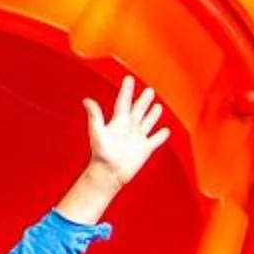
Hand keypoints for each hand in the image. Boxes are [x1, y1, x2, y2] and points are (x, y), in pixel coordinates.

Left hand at [62, 74, 169, 222]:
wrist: (109, 174)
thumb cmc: (101, 154)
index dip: (126, 90)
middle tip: (149, 90)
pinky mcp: (145, 149)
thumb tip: (86, 100)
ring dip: (153, 114)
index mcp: (119, 121)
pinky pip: (156, 140)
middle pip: (139, 110)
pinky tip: (166, 131)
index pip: (124, 101)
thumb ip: (94, 116)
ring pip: (148, 122)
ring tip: (158, 107)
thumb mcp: (97, 132)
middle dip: (144, 100)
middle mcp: (129, 128)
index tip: (129, 79)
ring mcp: (138, 138)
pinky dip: (161, 135)